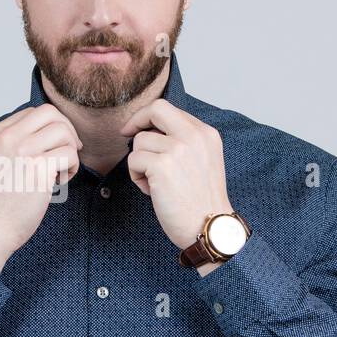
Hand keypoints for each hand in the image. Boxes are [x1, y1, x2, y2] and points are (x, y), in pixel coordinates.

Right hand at [0, 104, 81, 274]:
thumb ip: (13, 143)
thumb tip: (49, 132)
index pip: (33, 112)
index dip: (50, 128)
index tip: (52, 148)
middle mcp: (7, 138)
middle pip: (50, 113)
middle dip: (66, 131)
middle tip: (66, 153)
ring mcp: (22, 152)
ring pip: (63, 132)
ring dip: (70, 151)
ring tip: (59, 172)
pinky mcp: (37, 170)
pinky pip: (69, 154)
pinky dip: (71, 168)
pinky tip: (58, 183)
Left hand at [118, 99, 235, 253]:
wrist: (210, 227)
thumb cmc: (202, 201)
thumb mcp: (203, 160)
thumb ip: (184, 142)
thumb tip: (150, 130)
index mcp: (206, 133)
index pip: (170, 109)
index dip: (149, 118)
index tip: (138, 128)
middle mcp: (194, 136)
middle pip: (156, 109)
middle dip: (136, 120)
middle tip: (126, 134)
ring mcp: (178, 149)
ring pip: (140, 142)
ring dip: (139, 163)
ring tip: (154, 183)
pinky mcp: (162, 166)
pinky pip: (134, 160)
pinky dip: (136, 177)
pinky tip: (151, 190)